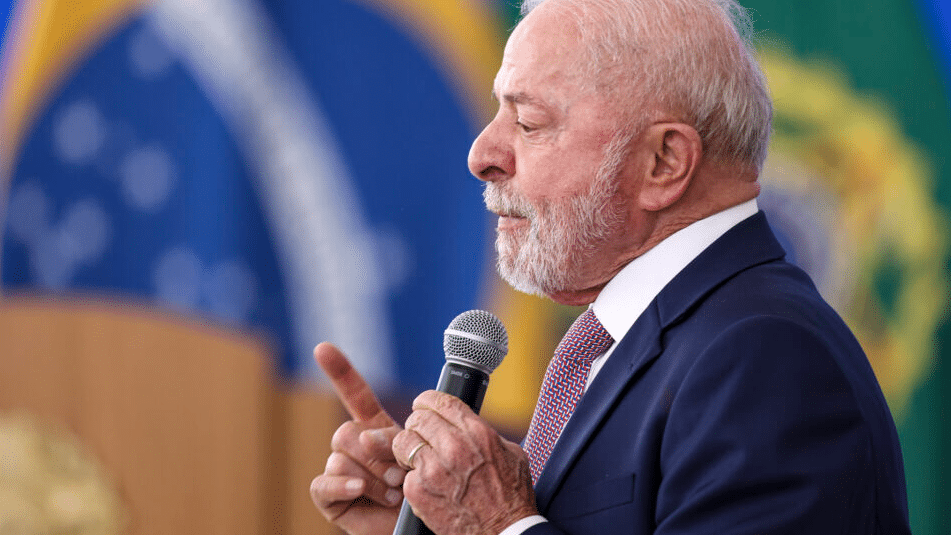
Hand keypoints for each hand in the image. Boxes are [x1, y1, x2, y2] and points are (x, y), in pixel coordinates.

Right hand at [310, 342, 405, 534]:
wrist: (421, 527)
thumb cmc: (427, 493)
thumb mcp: (419, 457)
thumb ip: (398, 440)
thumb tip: (370, 438)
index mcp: (377, 429)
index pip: (355, 395)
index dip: (340, 371)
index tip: (323, 347)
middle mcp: (354, 447)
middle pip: (349, 432)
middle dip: (377, 453)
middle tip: (402, 475)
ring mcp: (339, 471)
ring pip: (340, 457)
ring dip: (371, 475)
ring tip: (393, 494)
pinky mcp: (329, 497)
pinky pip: (322, 483)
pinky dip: (341, 485)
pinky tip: (357, 489)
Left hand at [392, 390, 537, 534]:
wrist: (504, 532)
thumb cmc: (511, 496)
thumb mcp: (510, 453)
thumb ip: (485, 432)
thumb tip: (466, 423)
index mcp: (476, 433)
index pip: (440, 400)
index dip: (427, 400)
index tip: (423, 405)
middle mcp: (453, 447)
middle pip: (418, 418)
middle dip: (418, 425)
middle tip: (422, 436)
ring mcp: (432, 470)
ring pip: (402, 441)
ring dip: (408, 448)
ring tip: (419, 459)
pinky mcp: (418, 491)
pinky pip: (405, 473)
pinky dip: (413, 478)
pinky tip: (428, 485)